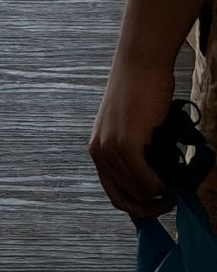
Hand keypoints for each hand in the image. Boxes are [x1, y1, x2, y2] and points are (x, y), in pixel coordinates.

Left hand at [89, 52, 176, 217]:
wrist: (140, 64)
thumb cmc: (141, 92)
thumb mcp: (131, 129)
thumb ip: (136, 156)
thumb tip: (155, 186)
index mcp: (98, 150)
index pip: (114, 195)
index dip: (138, 208)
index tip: (157, 207)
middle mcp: (99, 152)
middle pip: (126, 199)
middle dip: (151, 207)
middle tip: (170, 202)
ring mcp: (110, 148)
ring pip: (137, 192)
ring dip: (158, 198)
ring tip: (173, 192)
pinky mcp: (125, 142)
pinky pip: (143, 180)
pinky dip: (158, 188)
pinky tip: (169, 184)